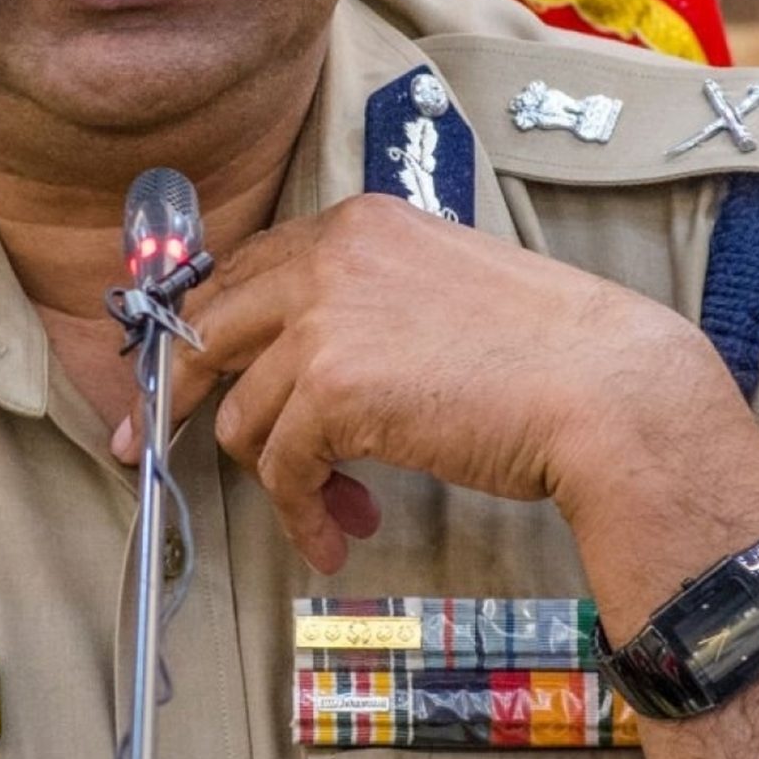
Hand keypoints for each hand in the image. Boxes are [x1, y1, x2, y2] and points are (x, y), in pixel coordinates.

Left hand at [109, 193, 758, 573]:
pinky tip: (335, 535)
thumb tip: (297, 370)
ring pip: (242, 412)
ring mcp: (324, 317)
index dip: (202, 331)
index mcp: (358, 223)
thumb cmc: (546, 354)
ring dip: (278, 478)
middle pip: (206, 326)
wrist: (607, 388)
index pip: (245, 270)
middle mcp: (329, 254)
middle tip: (151, 445)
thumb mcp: (438, 292)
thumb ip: (364, 306)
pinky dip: (300, 513)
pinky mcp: (331, 387)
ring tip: (331, 513)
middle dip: (172, 394)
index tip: (173, 375)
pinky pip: (278, 467)